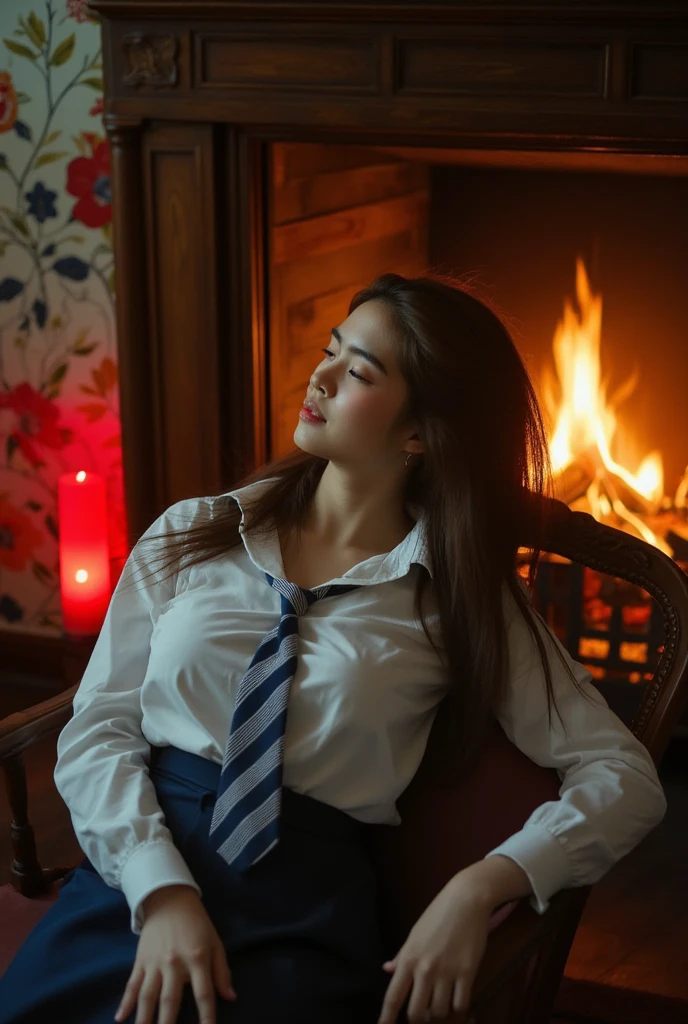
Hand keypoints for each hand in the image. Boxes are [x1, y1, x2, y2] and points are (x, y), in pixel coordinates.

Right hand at [114, 885, 236, 1023]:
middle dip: (167, 1023)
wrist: (169, 899)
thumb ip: (222, 971)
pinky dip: (125, 1002)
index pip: (203, 992)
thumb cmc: (197, 924)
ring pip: (147, 996)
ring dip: (144, 1018)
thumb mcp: (215, 943)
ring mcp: (154, 962)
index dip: (207, 1013)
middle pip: (170, 999)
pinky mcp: (140, 961)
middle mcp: (174, 962)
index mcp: (196, 958)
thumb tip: (231, 997)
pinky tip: (120, 1017)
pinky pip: (132, 984)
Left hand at [376, 875, 491, 1023]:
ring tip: (442, 1004)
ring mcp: (447, 971)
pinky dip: (459, 1008)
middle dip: (419, 1019)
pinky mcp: (468, 972)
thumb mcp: (415, 933)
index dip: (386, 1018)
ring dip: (440, 1013)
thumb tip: (387, 969)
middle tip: (424, 1013)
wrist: (466, 899)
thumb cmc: (438, 914)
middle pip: (417, 1012)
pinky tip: (458, 1000)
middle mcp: (425, 968)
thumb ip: (402, 956)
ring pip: (440, 1012)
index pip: (393, 996)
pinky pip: (461, 1004)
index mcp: (409, 958)